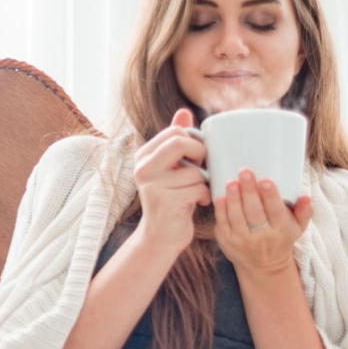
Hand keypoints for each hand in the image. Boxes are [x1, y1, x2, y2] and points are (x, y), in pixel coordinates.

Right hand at [132, 108, 210, 255]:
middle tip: (202, 167)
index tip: (197, 155)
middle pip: (180, 143)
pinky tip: (198, 202)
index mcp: (143, 156)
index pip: (174, 133)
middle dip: (200, 154)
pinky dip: (204, 195)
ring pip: (194, 171)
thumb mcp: (171, 167)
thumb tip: (184, 112)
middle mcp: (143, 168)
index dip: (194, 141)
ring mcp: (152, 185)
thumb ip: (176, 140)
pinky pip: (198, 189)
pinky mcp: (165, 202)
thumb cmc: (171, 198)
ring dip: (203, 181)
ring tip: (197, 190)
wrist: (160, 236)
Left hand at [213, 168, 312, 275]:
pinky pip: (223, 224)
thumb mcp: (298, 227)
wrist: (264, 266)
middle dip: (249, 191)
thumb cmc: (282, 238)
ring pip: (237, 217)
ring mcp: (242, 240)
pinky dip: (221, 210)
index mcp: (281, 229)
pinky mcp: (227, 242)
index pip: (276, 211)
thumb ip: (304, 211)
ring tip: (231, 182)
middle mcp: (262, 237)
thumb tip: (306, 197)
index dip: (270, 195)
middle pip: (254, 212)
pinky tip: (220, 196)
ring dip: (233, 198)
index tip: (265, 180)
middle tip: (245, 172)